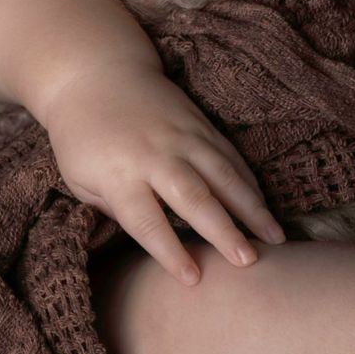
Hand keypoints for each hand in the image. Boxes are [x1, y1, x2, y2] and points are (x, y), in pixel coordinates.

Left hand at [41, 64, 283, 283]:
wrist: (96, 74)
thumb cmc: (82, 138)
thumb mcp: (80, 179)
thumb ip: (113, 209)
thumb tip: (151, 237)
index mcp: (119, 175)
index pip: (146, 221)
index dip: (170, 251)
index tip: (194, 279)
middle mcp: (154, 155)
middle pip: (194, 198)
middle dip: (223, 232)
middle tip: (248, 262)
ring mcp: (182, 136)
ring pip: (224, 174)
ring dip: (252, 208)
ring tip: (275, 238)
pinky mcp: (199, 123)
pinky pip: (230, 156)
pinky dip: (249, 182)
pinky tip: (264, 206)